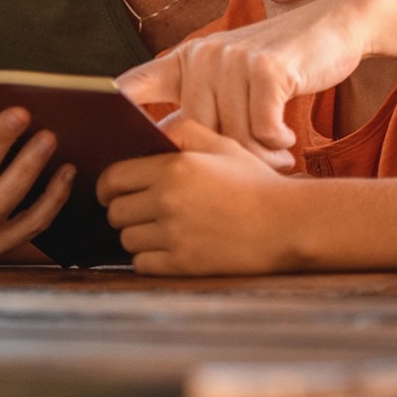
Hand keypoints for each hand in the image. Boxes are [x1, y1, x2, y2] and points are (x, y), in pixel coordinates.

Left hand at [97, 119, 301, 274]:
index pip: (113, 178)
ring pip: (127, 240)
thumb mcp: (223, 145)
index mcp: (173, 168)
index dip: (108, 186)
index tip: (113, 193)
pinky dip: (150, 259)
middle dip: (124, 212)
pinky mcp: (182, 264)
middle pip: (116, 212)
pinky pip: (142, 264)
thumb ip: (184, 132)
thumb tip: (150, 133)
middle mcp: (167, 201)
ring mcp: (173, 235)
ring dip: (138, 237)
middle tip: (142, 213)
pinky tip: (169, 250)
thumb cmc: (256, 184)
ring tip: (160, 231)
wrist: (287, 224)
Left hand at [116, 0, 378, 162]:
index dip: (112, 112)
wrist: (333, 26)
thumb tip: (169, 160)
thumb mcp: (231, 75)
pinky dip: (277, 142)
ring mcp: (233, 59)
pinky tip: (288, 141)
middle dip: (223, 162)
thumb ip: (202, 106)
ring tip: (278, 161)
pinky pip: (263, 128)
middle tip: (251, 175)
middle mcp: (202, 56)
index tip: (100, 138)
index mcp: (185, 61)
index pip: (135, 85)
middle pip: (196, 133)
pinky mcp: (268, 67)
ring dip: (257, 157)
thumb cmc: (279, 65)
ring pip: (233, 135)